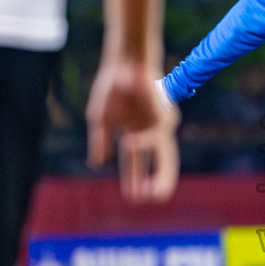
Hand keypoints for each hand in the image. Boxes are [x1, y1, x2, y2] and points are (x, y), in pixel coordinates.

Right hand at [86, 59, 180, 202]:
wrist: (124, 64)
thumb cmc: (113, 87)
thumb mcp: (101, 120)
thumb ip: (100, 142)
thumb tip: (98, 164)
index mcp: (136, 134)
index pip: (138, 164)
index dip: (135, 181)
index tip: (132, 197)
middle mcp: (152, 132)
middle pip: (162, 165)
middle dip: (157, 185)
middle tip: (148, 201)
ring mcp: (161, 126)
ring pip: (166, 158)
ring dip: (158, 178)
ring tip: (149, 195)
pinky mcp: (165, 118)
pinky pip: (153, 138)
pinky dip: (141, 143)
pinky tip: (128, 143)